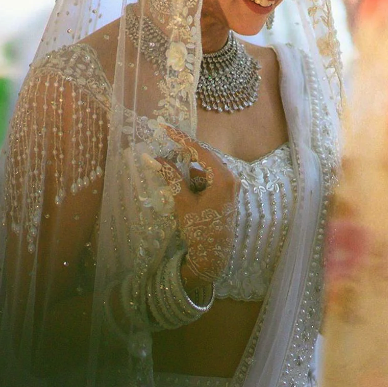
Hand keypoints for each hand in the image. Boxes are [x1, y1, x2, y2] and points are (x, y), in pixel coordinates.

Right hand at [157, 125, 238, 283]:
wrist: (213, 257)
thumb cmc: (200, 229)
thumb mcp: (183, 202)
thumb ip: (172, 178)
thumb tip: (157, 159)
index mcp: (223, 178)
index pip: (201, 151)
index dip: (182, 139)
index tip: (167, 129)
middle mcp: (231, 179)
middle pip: (205, 157)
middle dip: (185, 152)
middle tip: (167, 143)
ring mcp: (230, 187)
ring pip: (206, 169)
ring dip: (188, 168)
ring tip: (171, 168)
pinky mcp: (226, 194)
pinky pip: (209, 179)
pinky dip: (195, 178)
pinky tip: (182, 183)